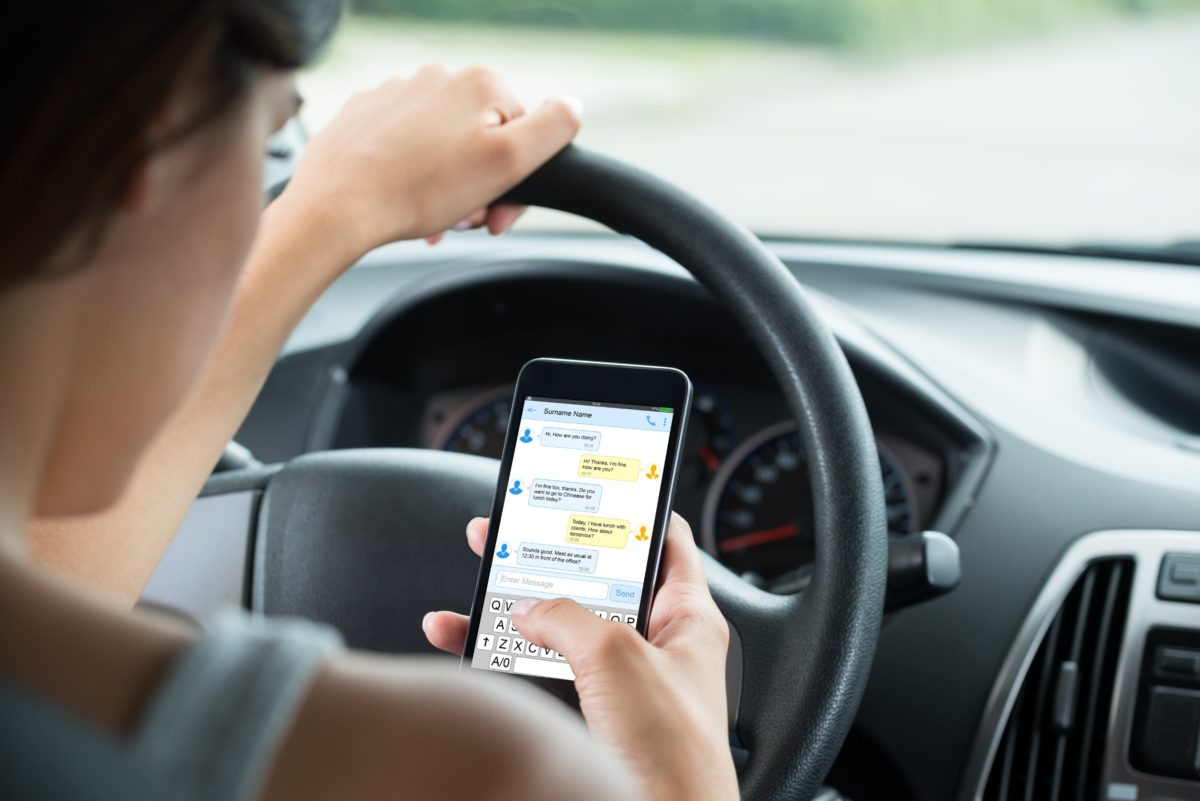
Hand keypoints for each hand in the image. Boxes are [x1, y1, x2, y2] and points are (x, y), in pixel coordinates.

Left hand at [278, 63, 581, 261]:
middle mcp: (436, 78)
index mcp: (479, 83)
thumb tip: (573, 106)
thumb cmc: (420, 189)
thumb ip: (553, 129)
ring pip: (442, 147)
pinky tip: (404, 202)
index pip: (524, 133)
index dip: (519, 182)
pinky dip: (411, 178)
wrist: (336, 207)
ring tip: (433, 218)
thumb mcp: (508, 162)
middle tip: (464, 221)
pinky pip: (403, 149)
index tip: (497, 217)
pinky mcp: (363, 117)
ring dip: (448, 188)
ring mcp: (395, 94)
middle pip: (482, 140)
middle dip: (481, 187)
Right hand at [424, 515, 738, 800]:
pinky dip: (500, 655)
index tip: (595, 486)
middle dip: (550, 553)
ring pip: (561, 627)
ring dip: (515, 605)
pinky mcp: (590, 715)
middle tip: (514, 527)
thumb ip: (569, 618)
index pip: (664, 541)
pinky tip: (465, 638)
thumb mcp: (618, 659)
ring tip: (479, 575)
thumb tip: (531, 607)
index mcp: (686, 617)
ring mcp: (620, 681)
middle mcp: (655, 644)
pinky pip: (540, 671)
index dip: (633, 508)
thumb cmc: (673, 755)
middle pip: (598, 581)